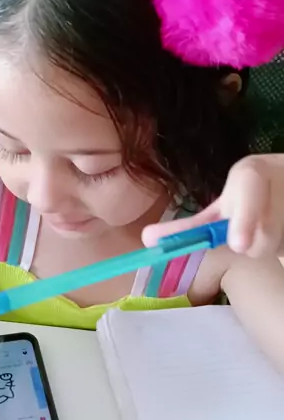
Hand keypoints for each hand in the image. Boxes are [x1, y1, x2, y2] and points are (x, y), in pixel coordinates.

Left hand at [142, 154, 283, 257]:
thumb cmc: (250, 201)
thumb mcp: (223, 208)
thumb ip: (191, 226)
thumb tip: (147, 239)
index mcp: (252, 172)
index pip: (249, 185)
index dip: (244, 217)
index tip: (238, 245)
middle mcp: (279, 173)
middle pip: (265, 231)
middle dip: (254, 243)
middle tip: (247, 241)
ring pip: (277, 242)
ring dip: (270, 246)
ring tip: (268, 230)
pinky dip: (282, 247)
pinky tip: (281, 233)